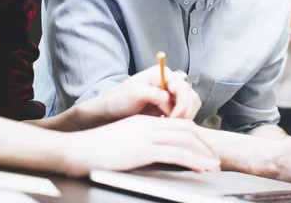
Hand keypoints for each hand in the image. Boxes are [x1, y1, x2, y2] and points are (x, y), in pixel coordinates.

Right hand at [59, 115, 220, 176]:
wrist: (75, 150)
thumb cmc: (96, 149)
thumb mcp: (124, 140)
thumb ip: (142, 141)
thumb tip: (158, 152)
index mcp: (145, 121)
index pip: (178, 123)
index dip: (195, 135)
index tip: (205, 147)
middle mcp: (149, 125)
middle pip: (187, 128)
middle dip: (205, 143)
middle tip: (215, 157)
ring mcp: (146, 136)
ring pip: (185, 140)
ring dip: (203, 154)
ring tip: (214, 166)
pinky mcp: (142, 150)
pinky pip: (175, 153)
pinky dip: (192, 160)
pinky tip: (200, 168)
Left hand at [92, 65, 200, 122]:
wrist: (112, 110)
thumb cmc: (120, 98)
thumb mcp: (134, 93)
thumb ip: (154, 94)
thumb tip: (169, 100)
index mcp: (162, 74)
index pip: (182, 87)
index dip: (182, 103)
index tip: (173, 118)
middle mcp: (170, 82)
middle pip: (191, 95)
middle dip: (186, 111)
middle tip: (174, 125)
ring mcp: (172, 94)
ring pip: (192, 104)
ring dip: (186, 116)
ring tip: (172, 126)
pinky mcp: (172, 106)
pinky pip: (186, 112)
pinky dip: (183, 120)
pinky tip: (171, 126)